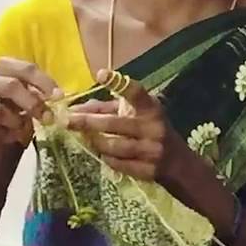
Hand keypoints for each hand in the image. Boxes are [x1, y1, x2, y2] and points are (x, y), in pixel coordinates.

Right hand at [0, 57, 62, 145]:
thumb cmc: (21, 117)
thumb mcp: (37, 106)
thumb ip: (46, 99)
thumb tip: (60, 99)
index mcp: (10, 71)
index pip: (26, 68)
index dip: (43, 82)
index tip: (58, 97)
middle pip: (10, 85)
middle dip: (32, 103)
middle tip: (47, 119)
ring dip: (15, 122)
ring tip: (23, 131)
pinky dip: (0, 134)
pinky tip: (8, 138)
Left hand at [66, 70, 188, 183]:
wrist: (179, 163)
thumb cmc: (151, 131)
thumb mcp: (137, 115)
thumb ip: (108, 109)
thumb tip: (76, 108)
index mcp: (151, 108)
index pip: (136, 92)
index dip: (119, 83)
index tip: (101, 74)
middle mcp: (153, 127)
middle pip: (114, 124)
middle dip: (88, 122)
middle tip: (67, 120)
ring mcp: (152, 150)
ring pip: (114, 146)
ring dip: (95, 142)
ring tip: (84, 138)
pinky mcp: (149, 170)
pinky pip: (119, 164)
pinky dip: (107, 159)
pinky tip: (101, 154)